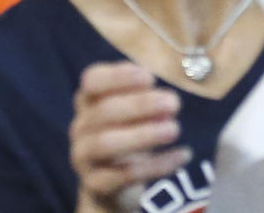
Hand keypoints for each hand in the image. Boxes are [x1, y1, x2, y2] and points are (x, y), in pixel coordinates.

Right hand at [71, 61, 191, 212]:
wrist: (112, 187)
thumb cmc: (127, 137)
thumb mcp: (132, 114)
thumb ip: (144, 100)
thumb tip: (168, 100)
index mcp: (88, 101)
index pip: (92, 80)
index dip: (118, 77)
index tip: (149, 78)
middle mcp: (81, 127)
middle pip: (104, 111)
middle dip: (140, 105)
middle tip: (174, 103)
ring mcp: (84, 157)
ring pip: (106, 143)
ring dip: (143, 135)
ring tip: (175, 129)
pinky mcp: (95, 185)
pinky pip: (125, 175)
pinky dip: (157, 165)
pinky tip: (183, 155)